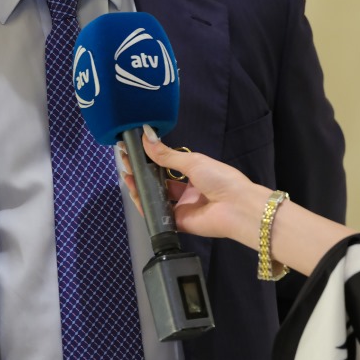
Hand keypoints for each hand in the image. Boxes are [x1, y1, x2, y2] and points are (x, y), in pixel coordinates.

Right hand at [119, 127, 270, 250]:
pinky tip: (134, 192)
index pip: (166, 166)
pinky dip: (144, 204)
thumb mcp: (193, 162)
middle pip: (157, 182)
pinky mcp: (176, 222)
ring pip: (154, 197)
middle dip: (140, 172)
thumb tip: (146, 137)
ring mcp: (180, 208)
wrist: (235, 206)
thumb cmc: (219, 179)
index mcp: (194, 174)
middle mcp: (186, 191)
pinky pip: (156, 213)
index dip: (149, 159)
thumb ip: (167, 154)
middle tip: (124, 160)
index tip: (133, 149)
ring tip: (126, 174)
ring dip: (139, 187)